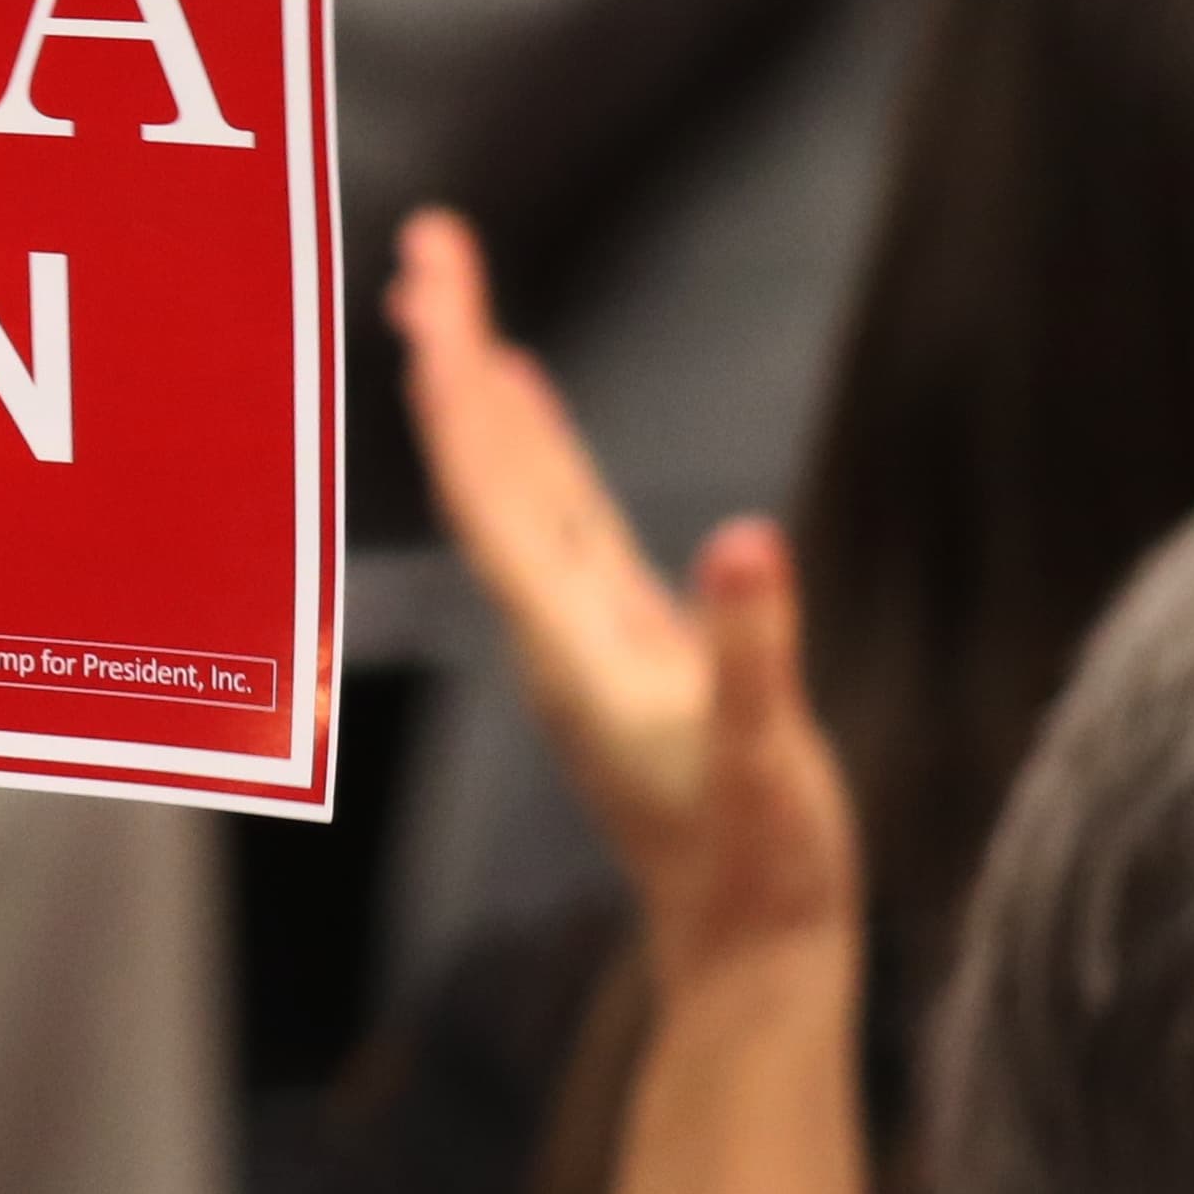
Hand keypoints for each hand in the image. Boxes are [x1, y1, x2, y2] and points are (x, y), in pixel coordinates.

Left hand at [391, 212, 854, 976]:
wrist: (749, 951)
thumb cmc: (757, 865)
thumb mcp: (764, 757)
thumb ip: (754, 654)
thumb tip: (751, 540)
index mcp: (568, 639)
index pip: (491, 492)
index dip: (458, 395)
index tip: (429, 303)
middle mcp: (554, 623)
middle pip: (486, 464)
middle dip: (456, 351)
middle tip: (429, 242)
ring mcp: (584, 626)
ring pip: (516, 481)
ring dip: (481, 388)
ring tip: (448, 293)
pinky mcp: (625, 636)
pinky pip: (560, 513)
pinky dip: (535, 443)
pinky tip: (522, 395)